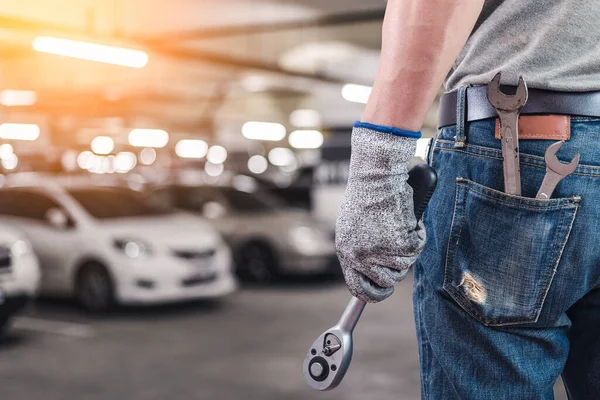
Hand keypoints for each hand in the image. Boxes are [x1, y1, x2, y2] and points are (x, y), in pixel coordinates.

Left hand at [336, 125, 425, 302]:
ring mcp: (380, 252)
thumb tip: (372, 270)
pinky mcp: (400, 244)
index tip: (386, 290)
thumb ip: (359, 250)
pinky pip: (417, 247)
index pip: (358, 288)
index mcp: (346, 253)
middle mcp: (360, 257)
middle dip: (396, 271)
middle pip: (386, 281)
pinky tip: (408, 217)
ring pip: (405, 264)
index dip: (374, 293)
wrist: (376, 177)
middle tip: (400, 253)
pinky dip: (418, 233)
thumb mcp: (353, 227)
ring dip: (407, 246)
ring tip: (399, 222)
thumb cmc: (366, 195)